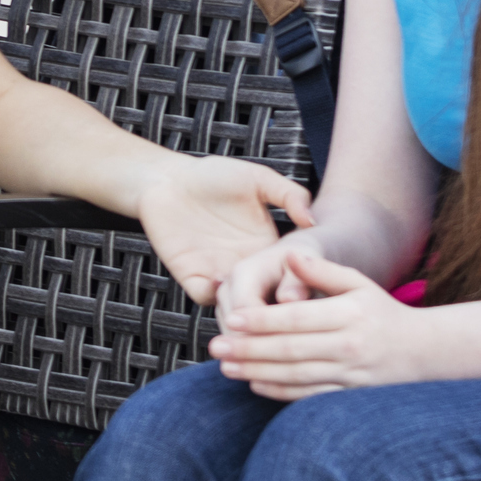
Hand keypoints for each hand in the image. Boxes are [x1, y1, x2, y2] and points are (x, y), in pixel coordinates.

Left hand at [133, 155, 310, 303]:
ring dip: (242, 304)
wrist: (168, 179)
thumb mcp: (258, 179)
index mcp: (269, 247)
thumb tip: (311, 221)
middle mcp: (247, 265)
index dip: (300, 283)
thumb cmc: (215, 175)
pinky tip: (220, 279)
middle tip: (278, 300)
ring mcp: (219, 272)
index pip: (292, 275)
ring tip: (248, 293)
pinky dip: (213, 295)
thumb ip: (289, 195)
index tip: (302, 282)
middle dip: (274, 306)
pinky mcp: (192, 275)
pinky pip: (205, 297)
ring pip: (236, 306)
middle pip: (267, 299)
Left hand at [207, 242, 429, 398]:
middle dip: (250, 348)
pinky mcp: (350, 396)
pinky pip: (309, 396)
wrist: (423, 352)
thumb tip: (289, 254)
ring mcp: (351, 375)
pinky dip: (280, 392)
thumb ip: (322, 270)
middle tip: (215, 345)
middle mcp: (350, 347)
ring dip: (257, 372)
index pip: (298, 318)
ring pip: (296, 375)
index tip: (234, 318)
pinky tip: (254, 384)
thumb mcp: (358, 283)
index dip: (263, 319)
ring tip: (226, 366)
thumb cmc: (382, 312)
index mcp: (350, 315)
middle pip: (291, 349)